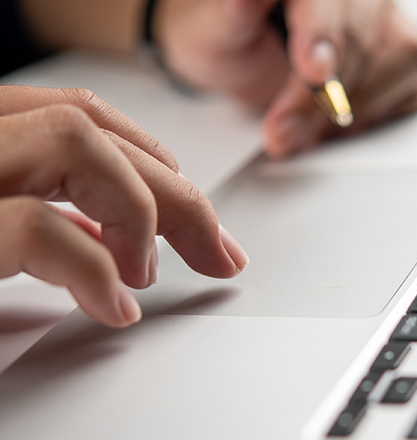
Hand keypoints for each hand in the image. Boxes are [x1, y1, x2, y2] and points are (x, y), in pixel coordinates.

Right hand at [0, 85, 248, 327]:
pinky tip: (112, 306)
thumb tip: (109, 234)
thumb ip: (41, 219)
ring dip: (136, 211)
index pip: (82, 118)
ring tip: (142, 274)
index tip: (201, 223)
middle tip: (218, 255)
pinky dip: (92, 270)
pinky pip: (36, 228)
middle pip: (92, 129)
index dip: (155, 166)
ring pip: (74, 141)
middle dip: (177, 196)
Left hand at [154, 0, 416, 157]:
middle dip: (320, 98)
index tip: (313, 72)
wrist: (244, 57)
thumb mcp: (214, 29)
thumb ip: (232, 13)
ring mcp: (389, 18)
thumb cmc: (229, 38)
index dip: (321, 36)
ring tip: (308, 124)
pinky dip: (384, 108)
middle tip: (282, 130)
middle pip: (361, 39)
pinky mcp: (407, 50)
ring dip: (355, 106)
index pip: (326, 3)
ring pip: (404, 59)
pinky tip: (343, 115)